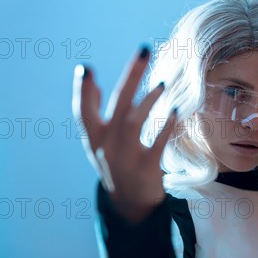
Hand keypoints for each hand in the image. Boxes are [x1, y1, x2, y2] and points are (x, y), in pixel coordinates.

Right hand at [72, 46, 176, 223]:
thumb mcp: (99, 143)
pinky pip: (157, 144)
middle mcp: (105, 148)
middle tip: (144, 50)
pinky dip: (166, 126)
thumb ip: (95, 114)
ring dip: (149, 99)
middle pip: (117, 105)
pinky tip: (175, 110)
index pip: (82, 112)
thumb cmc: (115, 165)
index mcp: (93, 139)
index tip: (86, 68)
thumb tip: (88, 79)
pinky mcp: (146, 170)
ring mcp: (125, 159)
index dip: (82, 90)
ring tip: (162, 84)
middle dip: (131, 76)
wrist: (130, 207)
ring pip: (134, 122)